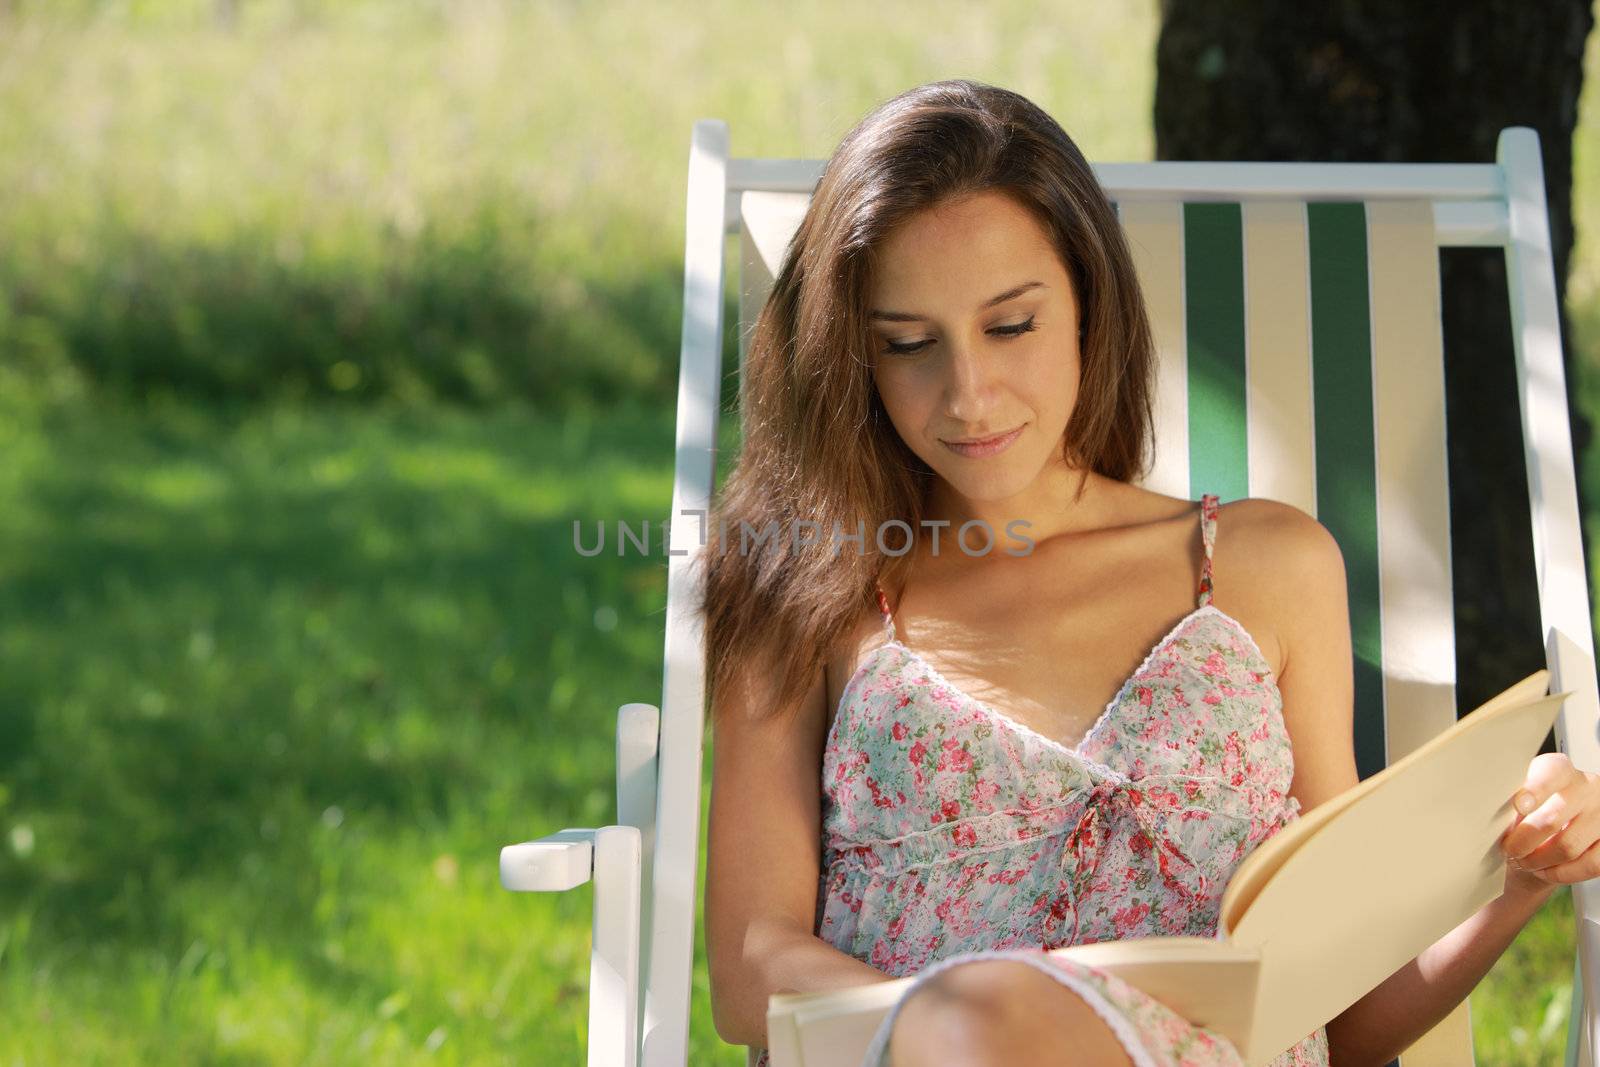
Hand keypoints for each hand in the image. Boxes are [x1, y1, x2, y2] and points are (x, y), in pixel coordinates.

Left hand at [1500, 752, 1599, 898]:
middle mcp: (1587, 787)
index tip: (1519, 805)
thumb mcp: (1517, 796)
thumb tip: (1490, 817)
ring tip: (1524, 861)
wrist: (1553, 829)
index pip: (1551, 773)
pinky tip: (1546, 870)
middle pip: (1552, 819)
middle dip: (1523, 841)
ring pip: (1568, 847)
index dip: (1535, 789)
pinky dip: (1562, 873)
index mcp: (1560, 769)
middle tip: (1509, 849)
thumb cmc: (1530, 809)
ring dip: (1539, 861)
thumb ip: (1509, 800)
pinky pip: (1589, 865)